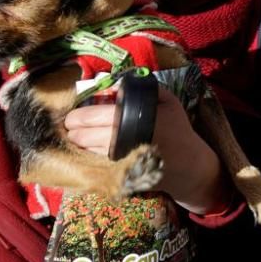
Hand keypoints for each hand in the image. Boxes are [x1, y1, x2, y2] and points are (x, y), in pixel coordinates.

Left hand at [64, 86, 227, 215]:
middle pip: (85, 136)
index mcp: (135, 118)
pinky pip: (96, 163)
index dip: (79, 116)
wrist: (189, 164)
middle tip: (71, 127)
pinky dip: (89, 156)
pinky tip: (90, 150)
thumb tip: (115, 86)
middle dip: (74, 131)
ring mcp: (121, 159)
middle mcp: (125, 139)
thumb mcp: (169, 101)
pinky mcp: (120, 174)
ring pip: (87, 151)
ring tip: (79, 138)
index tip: (73, 116)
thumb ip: (146, 89)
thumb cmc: (177, 129)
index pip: (95, 116)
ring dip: (80, 144)